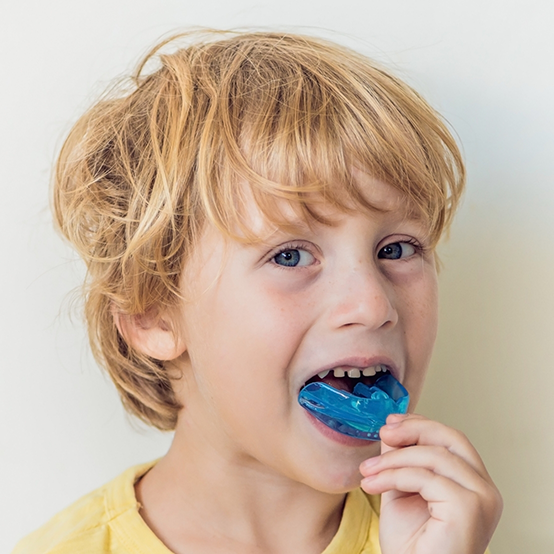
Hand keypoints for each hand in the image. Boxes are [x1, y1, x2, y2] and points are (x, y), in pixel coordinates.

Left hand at [359, 413, 501, 553]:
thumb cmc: (412, 545)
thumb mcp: (402, 490)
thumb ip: (401, 460)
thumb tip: (391, 428)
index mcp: (474, 483)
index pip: (451, 440)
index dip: (421, 424)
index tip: (391, 422)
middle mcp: (485, 489)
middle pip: (451, 438)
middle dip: (413, 430)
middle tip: (383, 432)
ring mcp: (482, 498)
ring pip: (434, 456)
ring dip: (393, 459)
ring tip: (367, 471)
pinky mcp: (468, 508)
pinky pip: (425, 477)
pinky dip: (393, 476)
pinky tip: (372, 486)